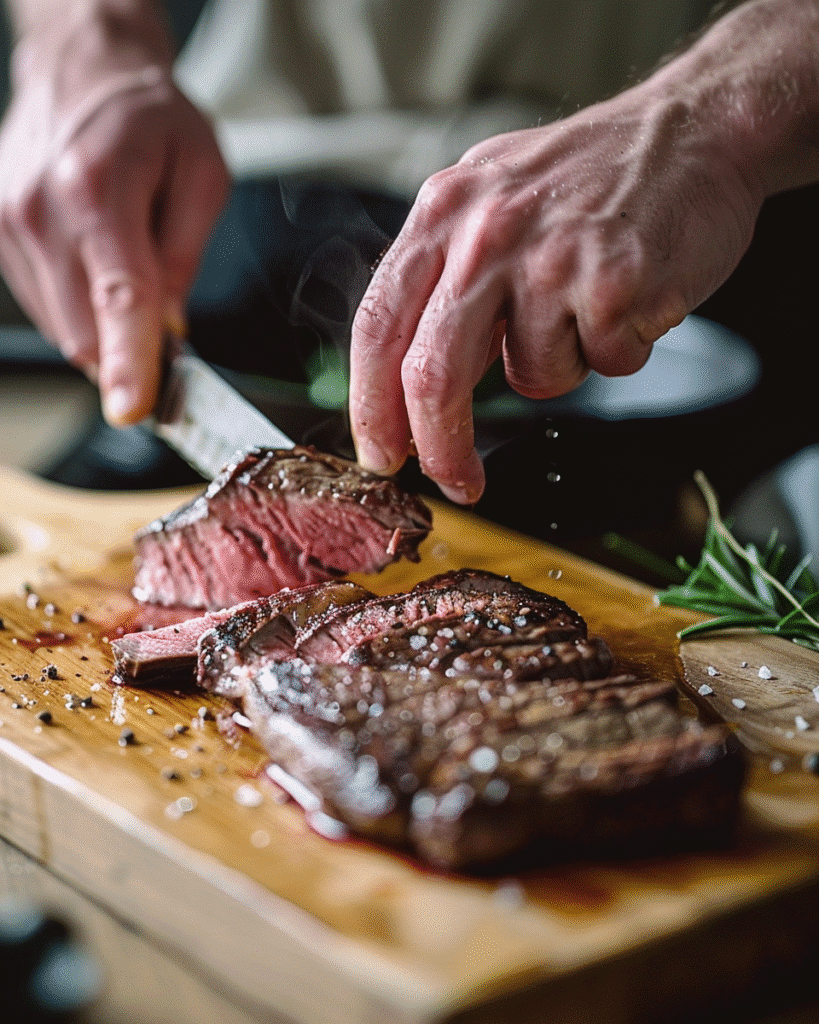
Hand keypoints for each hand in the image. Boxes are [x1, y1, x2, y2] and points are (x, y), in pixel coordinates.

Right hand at [0, 9, 229, 424]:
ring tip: (124, 263)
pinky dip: (80, 306)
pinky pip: (46, 308)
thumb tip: (169, 331)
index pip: (118, 297)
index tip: (133, 409)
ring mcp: (8, 224)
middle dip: (130, 350)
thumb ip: (185, 258)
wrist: (82, 74)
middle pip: (87, 331)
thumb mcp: (201, 176)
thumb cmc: (151, 120)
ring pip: (65, 330)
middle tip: (163, 322)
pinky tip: (95, 261)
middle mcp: (41, 211)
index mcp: (98, 192)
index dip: (129, 362)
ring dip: (104, 327)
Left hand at [349, 81, 762, 503]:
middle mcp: (486, 233)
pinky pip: (602, 364)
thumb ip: (445, 278)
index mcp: (443, 215)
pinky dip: (618, 349)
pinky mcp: (612, 283)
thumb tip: (405, 380)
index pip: (378, 327)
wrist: (694, 127)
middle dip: (440, 447)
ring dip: (564, 364)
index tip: (380, 455)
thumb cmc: (591, 174)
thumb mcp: (490, 198)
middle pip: (433, 374)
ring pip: (533, 378)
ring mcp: (549, 258)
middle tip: (456, 482)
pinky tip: (629, 296)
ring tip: (589, 303)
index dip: (372, 405)